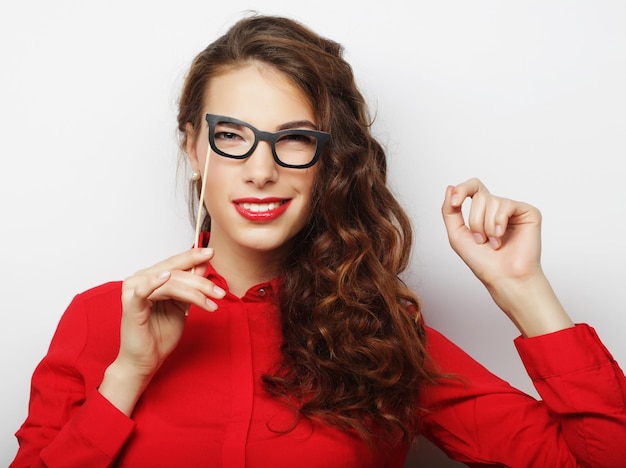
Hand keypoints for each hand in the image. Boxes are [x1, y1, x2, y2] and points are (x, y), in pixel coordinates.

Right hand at [99, 247, 225, 414]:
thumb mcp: (182, 305)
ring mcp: (133, 291)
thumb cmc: (160, 334)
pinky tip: (165, 277)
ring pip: (170, 283)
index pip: (175, 263)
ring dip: (194, 292)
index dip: (193, 256)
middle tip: (219, 290)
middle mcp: (140, 279)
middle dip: (201, 281)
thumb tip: (203, 263)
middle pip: (175, 272)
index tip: (211, 252)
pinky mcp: (131, 305)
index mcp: (151, 277)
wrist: (147, 360)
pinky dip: (154, 283)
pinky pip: (143, 290)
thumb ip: (190, 285)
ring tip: (211, 303)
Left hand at [441, 178, 541, 286]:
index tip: (455, 203)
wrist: (503, 277)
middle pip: (479, 195)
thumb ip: (449, 211)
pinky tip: (502, 237)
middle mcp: (499, 208)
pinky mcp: (528, 212)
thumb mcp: (457, 235)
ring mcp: (514, 210)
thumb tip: (450, 187)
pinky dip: (499, 223)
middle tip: (481, 240)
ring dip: (487, 226)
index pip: (472, 187)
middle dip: (475, 220)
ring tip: (494, 242)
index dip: (462, 189)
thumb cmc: (483, 261)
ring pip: (491, 200)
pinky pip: (506, 205)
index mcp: (483, 211)